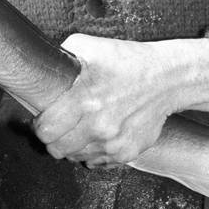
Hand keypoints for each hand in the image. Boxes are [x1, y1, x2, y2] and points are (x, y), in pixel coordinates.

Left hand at [33, 34, 180, 166]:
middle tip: (60, 126)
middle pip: (57, 149)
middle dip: (54, 138)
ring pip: (76, 157)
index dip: (40, 125)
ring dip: (74, 146)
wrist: (168, 78)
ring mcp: (113, 142)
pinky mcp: (127, 152)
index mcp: (83, 98)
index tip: (43, 119)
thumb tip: (43, 66)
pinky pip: (97, 162)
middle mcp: (98, 125)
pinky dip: (94, 152)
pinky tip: (99, 134)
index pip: (45, 130)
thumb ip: (62, 57)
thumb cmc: (129, 60)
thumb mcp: (89, 46)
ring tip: (81, 128)